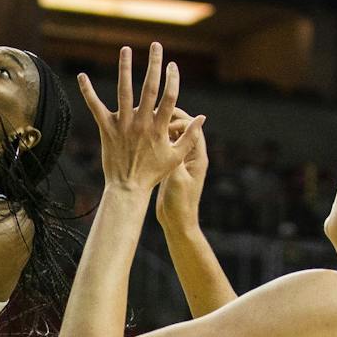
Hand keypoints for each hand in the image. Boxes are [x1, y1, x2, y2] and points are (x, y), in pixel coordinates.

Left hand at [78, 43, 203, 193]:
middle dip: (154, 64)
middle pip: (149, 88)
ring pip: (124, 91)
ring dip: (125, 68)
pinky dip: (88, 91)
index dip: (172, 79)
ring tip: (126, 49)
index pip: (169, 97)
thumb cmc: (153, 173)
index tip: (172, 65)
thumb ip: (190, 136)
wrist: (128, 187)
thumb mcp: (176, 156)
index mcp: (159, 128)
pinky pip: (95, 107)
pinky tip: (82, 76)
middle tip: (156, 45)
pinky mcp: (106, 129)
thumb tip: (202, 118)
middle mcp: (141, 123)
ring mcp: (123, 125)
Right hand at [155, 108, 208, 231]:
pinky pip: (163, 145)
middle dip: (168, 118)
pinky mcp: (170, 166)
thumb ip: (175, 158)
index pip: (192, 128)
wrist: (178, 222)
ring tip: (143, 122)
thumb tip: (172, 136)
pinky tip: (139, 137)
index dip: (178, 120)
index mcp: (197, 157)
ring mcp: (180, 160)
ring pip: (172, 135)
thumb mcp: (176, 180)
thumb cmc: (180, 204)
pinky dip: (154, 138)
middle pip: (183, 127)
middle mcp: (190, 155)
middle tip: (150, 113)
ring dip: (159, 126)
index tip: (161, 123)